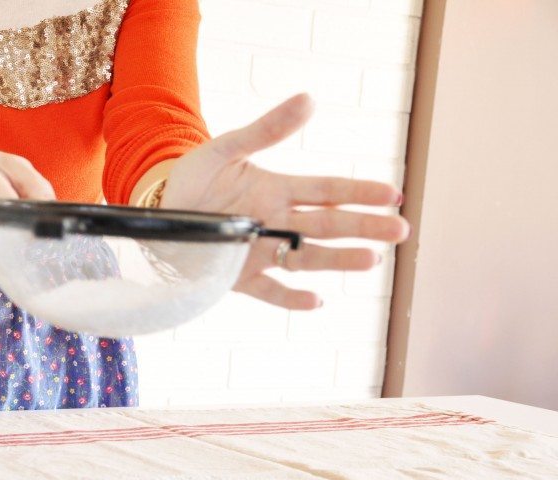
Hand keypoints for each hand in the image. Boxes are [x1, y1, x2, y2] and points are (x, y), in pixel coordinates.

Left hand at [162, 94, 408, 309]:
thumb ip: (266, 129)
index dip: (359, 192)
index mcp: (278, 190)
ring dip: (339, 260)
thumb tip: (309, 99)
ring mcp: (260, 252)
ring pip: (307, 257)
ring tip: (371, 261)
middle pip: (328, 226)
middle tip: (400, 230)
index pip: (328, 191)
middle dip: (364, 228)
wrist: (158, 211)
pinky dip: (291, 298)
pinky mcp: (239, 277)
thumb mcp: (226, 148)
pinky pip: (270, 290)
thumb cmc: (194, 177)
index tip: (392, 195)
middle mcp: (276, 223)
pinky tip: (317, 300)